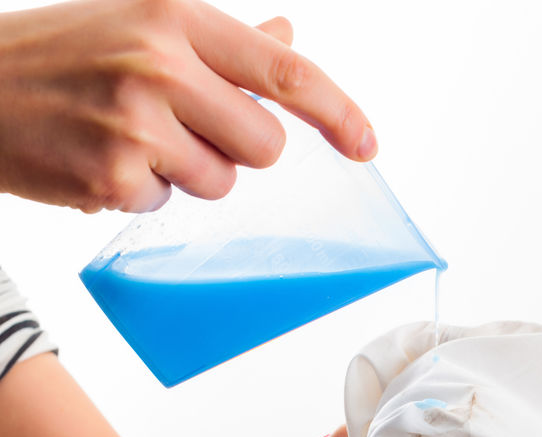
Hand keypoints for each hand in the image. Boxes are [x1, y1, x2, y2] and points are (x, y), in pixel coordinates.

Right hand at [0, 0, 376, 212]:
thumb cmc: (63, 51)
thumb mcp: (142, 21)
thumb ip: (225, 41)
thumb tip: (288, 39)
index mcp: (179, 19)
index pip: (285, 71)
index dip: (337, 112)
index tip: (366, 144)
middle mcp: (162, 64)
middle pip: (264, 145)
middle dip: (237, 148)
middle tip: (182, 126)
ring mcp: (135, 122)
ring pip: (222, 181)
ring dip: (189, 170)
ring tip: (132, 137)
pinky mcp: (112, 175)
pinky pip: (168, 202)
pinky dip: (143, 189)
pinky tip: (103, 158)